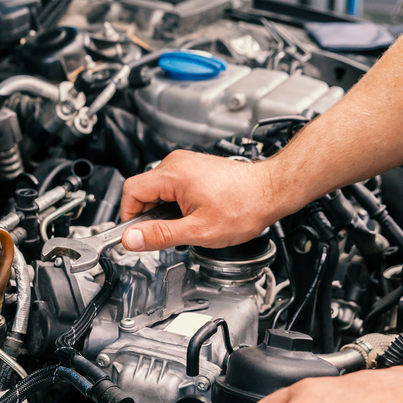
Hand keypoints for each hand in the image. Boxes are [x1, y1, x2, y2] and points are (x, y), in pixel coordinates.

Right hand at [119, 150, 280, 250]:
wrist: (271, 192)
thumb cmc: (244, 206)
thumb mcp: (198, 230)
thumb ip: (160, 235)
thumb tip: (131, 239)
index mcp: (173, 174)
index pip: (131, 192)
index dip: (130, 217)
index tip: (138, 235)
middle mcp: (176, 163)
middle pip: (143, 191)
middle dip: (149, 216)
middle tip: (166, 234)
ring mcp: (186, 164)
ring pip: (157, 190)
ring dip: (164, 211)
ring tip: (185, 224)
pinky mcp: (195, 169)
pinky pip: (171, 187)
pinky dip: (175, 204)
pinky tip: (193, 215)